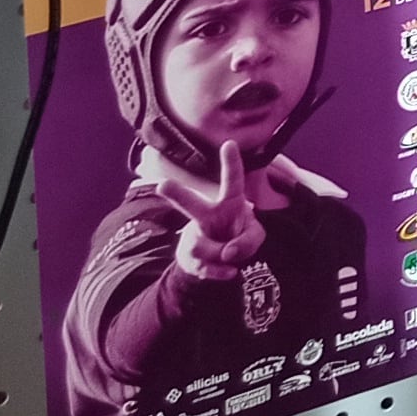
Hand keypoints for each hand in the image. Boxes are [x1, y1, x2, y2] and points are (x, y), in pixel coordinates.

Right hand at [144, 138, 268, 282]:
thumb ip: (250, 239)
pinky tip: (230, 271)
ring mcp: (195, 237)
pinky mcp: (191, 259)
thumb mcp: (253, 235)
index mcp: (228, 203)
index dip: (232, 163)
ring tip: (230, 254)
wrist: (213, 263)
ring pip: (209, 248)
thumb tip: (227, 253)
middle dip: (178, 195)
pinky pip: (210, 267)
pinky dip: (223, 272)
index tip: (229, 143)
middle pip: (193, 205)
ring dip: (227, 256)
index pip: (232, 181)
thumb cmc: (236, 237)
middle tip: (162, 185)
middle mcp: (208, 215)